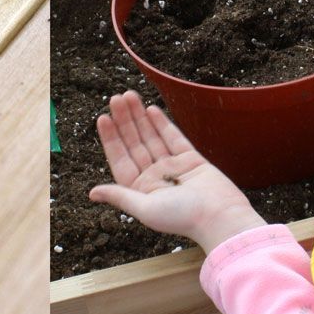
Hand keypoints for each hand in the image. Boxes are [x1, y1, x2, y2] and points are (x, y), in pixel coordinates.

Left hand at [89, 91, 264, 253]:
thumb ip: (119, 196)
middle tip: (115, 98)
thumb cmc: (183, 218)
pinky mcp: (191, 159)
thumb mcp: (145, 208)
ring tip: (129, 96)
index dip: (111, 138)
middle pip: (135, 143)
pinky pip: (173, 137)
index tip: (103, 118)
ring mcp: (172, 167)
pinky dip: (162, 123)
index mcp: (140, 190)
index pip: (121, 158)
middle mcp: (154, 177)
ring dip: (140, 117)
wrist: (221, 217)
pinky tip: (151, 109)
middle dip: (125, 120)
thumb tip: (91, 193)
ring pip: (152, 136)